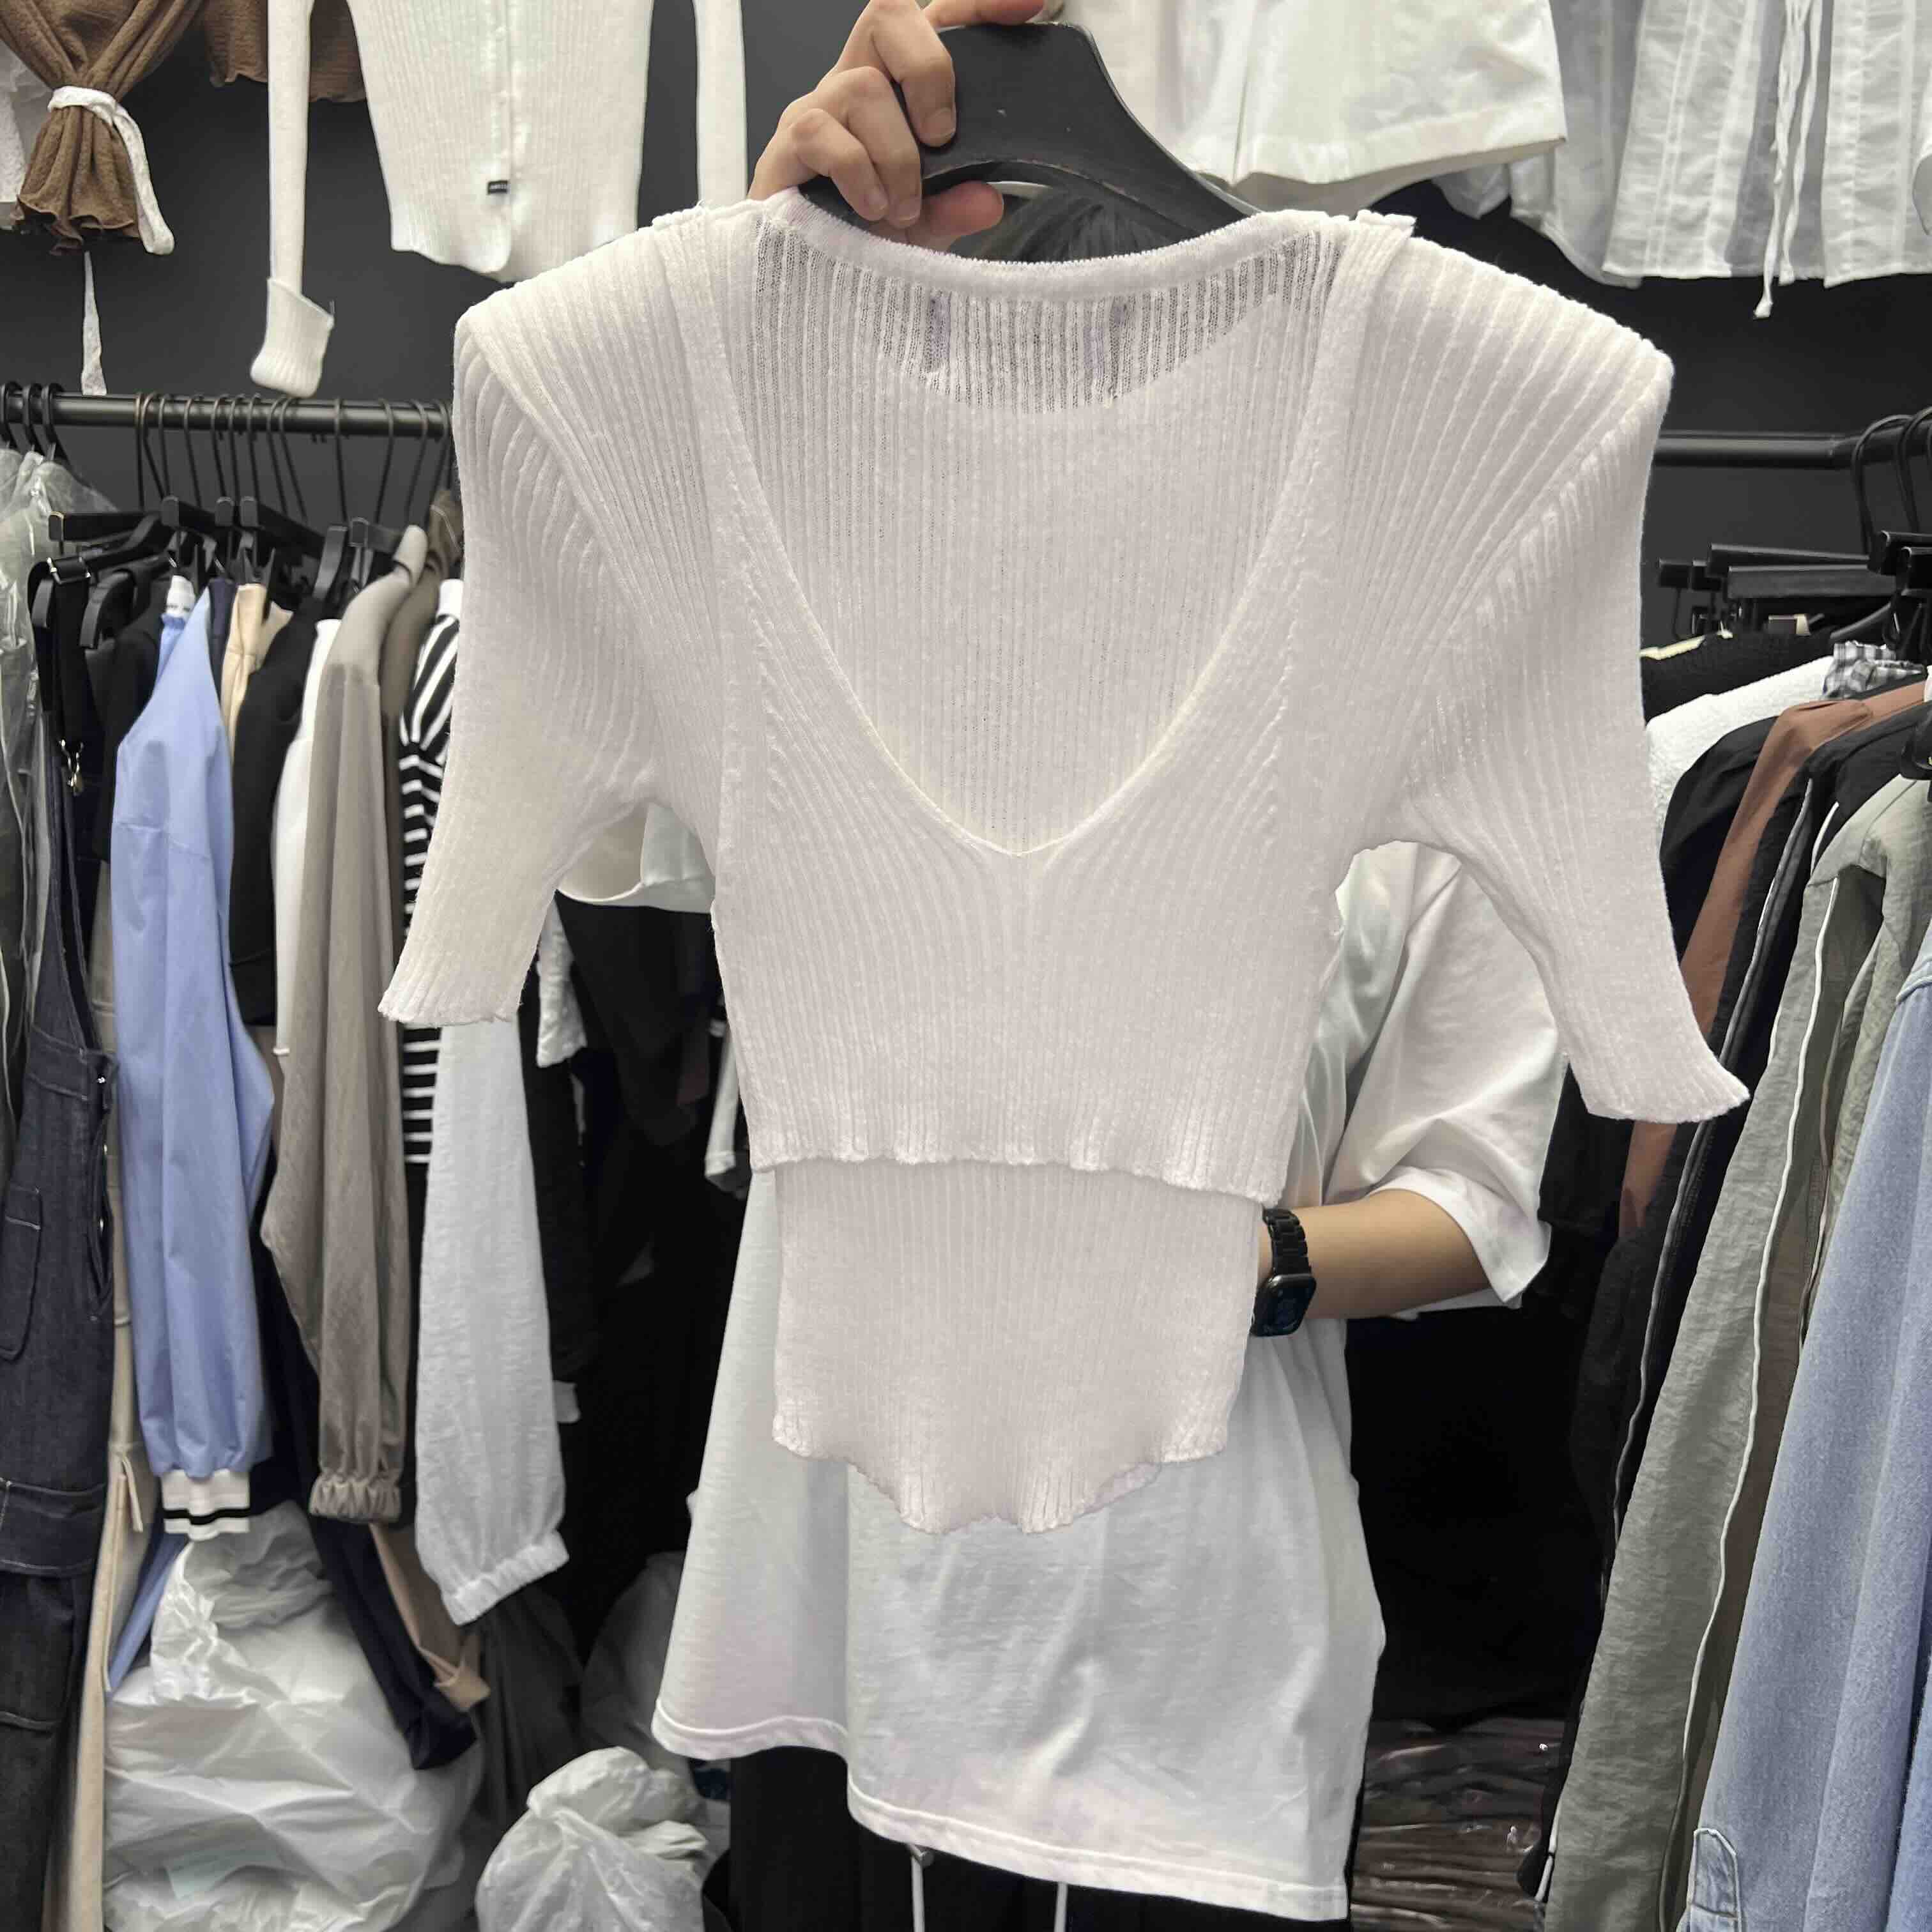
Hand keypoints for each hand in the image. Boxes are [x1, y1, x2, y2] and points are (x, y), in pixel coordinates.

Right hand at [750, 0, 1041, 248]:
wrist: (807, 287)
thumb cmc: (862, 241)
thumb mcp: (925, 227)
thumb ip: (956, 207)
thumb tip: (989, 200)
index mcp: (897, 91)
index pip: (936, 23)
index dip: (978, 5)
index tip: (1030, 2)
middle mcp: (854, 85)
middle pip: (887, 15)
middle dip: (928, 69)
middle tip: (942, 138)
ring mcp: (817, 110)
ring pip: (862, 86)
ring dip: (896, 155)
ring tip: (902, 209)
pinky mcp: (785, 147)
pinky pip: (819, 131)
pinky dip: (856, 173)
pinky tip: (870, 208)